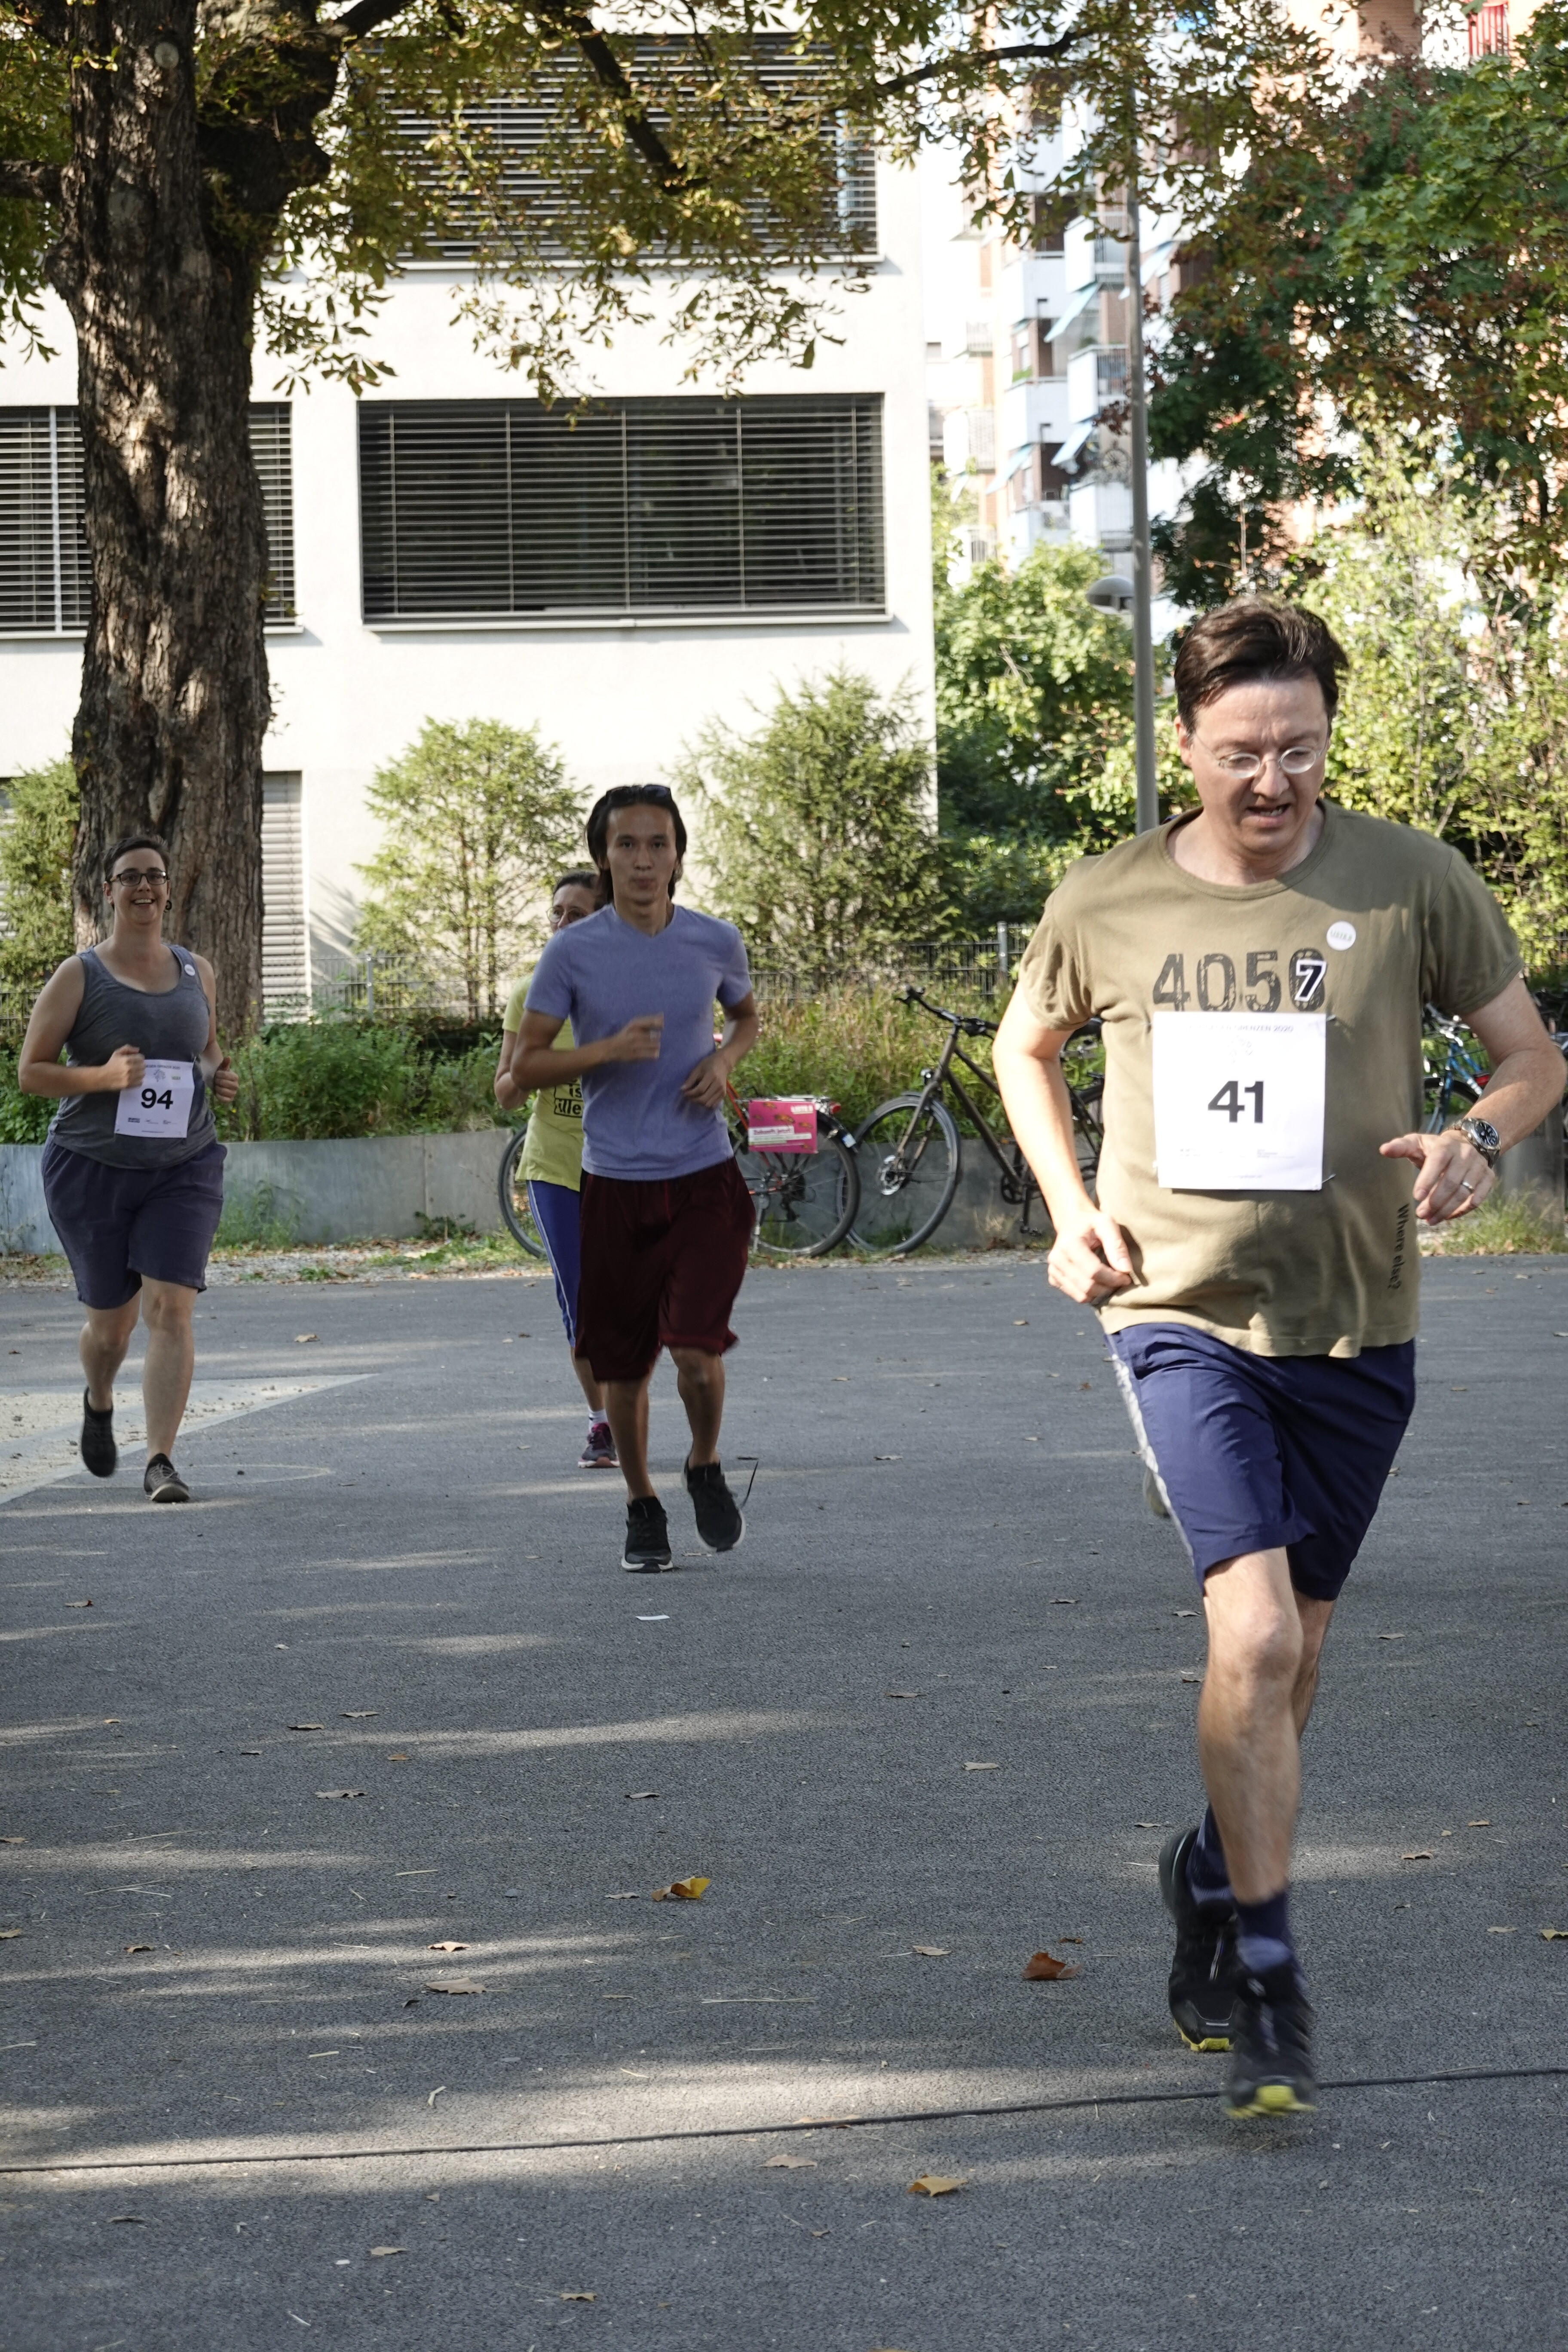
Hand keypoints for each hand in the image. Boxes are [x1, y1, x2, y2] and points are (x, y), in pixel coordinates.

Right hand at [100, 1044, 144, 1092]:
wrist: (103, 1077)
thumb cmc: (111, 1064)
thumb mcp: (117, 1053)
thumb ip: (127, 1048)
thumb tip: (138, 1050)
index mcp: (126, 1059)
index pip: (141, 1058)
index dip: (139, 1058)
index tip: (136, 1060)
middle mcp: (129, 1068)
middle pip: (143, 1066)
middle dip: (140, 1065)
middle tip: (135, 1067)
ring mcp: (129, 1077)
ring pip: (143, 1074)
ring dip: (139, 1073)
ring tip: (134, 1073)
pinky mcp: (129, 1084)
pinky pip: (140, 1082)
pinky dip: (138, 1080)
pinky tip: (133, 1078)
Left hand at [210, 1053, 238, 1105]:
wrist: (216, 1082)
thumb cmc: (219, 1074)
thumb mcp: (221, 1068)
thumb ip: (225, 1063)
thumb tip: (228, 1057)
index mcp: (235, 1077)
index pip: (226, 1076)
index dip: (219, 1074)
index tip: (216, 1073)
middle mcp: (236, 1085)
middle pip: (225, 1084)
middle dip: (218, 1081)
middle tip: (215, 1080)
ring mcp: (233, 1093)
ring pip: (224, 1092)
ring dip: (218, 1088)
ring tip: (216, 1086)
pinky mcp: (229, 1099)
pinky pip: (225, 1100)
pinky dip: (220, 1096)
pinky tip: (217, 1092)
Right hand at [604, 1014, 663, 1064]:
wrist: (612, 1047)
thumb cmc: (626, 1034)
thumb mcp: (634, 1024)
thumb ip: (648, 1020)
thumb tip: (662, 1015)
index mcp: (634, 1024)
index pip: (650, 1021)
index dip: (659, 1023)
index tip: (662, 1026)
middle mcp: (634, 1033)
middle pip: (654, 1035)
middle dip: (657, 1037)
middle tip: (656, 1038)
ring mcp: (634, 1044)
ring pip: (653, 1045)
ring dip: (656, 1045)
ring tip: (655, 1045)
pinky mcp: (635, 1054)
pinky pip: (648, 1054)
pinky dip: (653, 1054)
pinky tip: (656, 1054)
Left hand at [681, 1051, 729, 1109]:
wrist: (722, 1063)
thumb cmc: (708, 1064)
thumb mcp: (697, 1069)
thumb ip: (690, 1080)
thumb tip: (682, 1090)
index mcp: (712, 1076)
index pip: (700, 1090)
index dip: (691, 1093)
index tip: (685, 1093)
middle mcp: (718, 1085)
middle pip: (704, 1099)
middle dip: (693, 1099)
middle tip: (688, 1096)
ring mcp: (722, 1091)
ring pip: (708, 1104)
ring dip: (699, 1103)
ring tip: (695, 1097)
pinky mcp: (723, 1095)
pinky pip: (713, 1105)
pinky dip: (706, 1104)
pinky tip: (702, 1098)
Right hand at [1047, 1204, 1135, 1304]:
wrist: (1071, 1220)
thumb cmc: (1091, 1221)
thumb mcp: (1107, 1223)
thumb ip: (1117, 1245)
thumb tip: (1126, 1269)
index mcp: (1069, 1244)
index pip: (1093, 1271)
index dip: (1113, 1278)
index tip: (1126, 1277)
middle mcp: (1057, 1259)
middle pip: (1087, 1286)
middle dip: (1108, 1288)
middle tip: (1121, 1281)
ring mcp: (1053, 1270)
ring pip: (1081, 1295)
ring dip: (1100, 1293)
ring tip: (1111, 1283)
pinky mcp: (1054, 1278)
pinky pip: (1075, 1295)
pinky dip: (1090, 1294)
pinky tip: (1098, 1283)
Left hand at [1379, 1126, 1493, 1222]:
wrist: (1468, 1142)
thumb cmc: (1436, 1147)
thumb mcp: (1418, 1143)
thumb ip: (1401, 1147)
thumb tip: (1383, 1149)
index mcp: (1446, 1145)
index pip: (1437, 1162)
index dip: (1427, 1179)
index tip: (1416, 1197)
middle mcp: (1465, 1155)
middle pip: (1450, 1182)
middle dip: (1434, 1201)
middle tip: (1420, 1214)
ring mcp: (1479, 1166)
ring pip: (1464, 1193)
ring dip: (1446, 1210)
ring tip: (1430, 1219)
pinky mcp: (1488, 1177)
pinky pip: (1477, 1198)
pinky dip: (1462, 1210)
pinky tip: (1448, 1217)